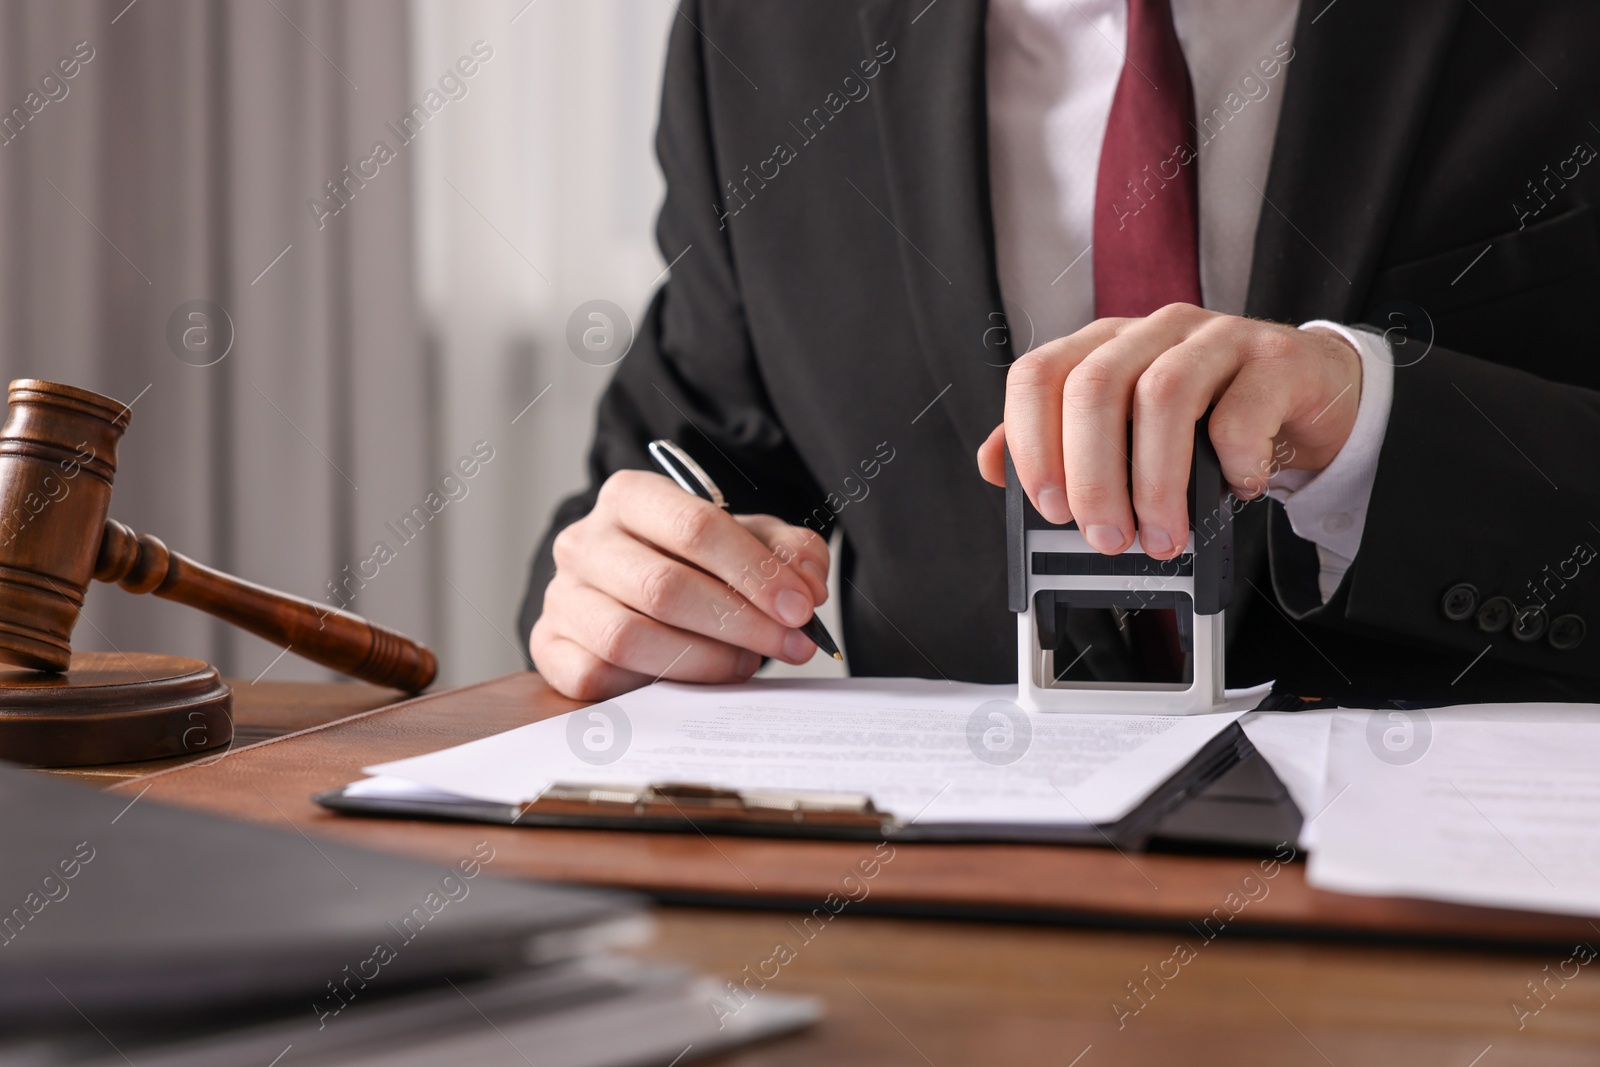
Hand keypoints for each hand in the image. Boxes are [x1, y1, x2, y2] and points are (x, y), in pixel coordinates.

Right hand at [530, 469, 829, 699]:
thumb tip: (808, 584)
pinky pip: (597, 677)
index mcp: (631, 496)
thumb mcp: (746, 542)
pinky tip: (689, 681)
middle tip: (791, 645)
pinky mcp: (548, 647)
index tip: (801, 607)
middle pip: (664, 587)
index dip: (755, 571)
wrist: (627, 592)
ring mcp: (562, 596)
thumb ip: (788, 552)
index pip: (695, 526)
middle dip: (740, 622)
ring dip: (703, 660)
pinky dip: (650, 685)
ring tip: (746, 663)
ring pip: (629, 637)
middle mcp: (585, 541)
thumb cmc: (692, 563)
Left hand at [976, 304, 1361, 558]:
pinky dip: (1233, 461)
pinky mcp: (1274, 362)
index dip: (1033, 442)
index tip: (1048, 506)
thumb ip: (1058, 442)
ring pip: (1164, 394)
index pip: (1040, 374)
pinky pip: (1242, 409)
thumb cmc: (1209, 417)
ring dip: (1156, 482)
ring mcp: (1217, 339)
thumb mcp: (1127, 430)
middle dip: (1093, 477)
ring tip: (1162, 535)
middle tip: (1106, 538)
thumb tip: (992, 465)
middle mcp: (1154, 332)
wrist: (1306, 398)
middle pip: (1096, 387)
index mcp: (1105, 346)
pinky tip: (1234, 489)